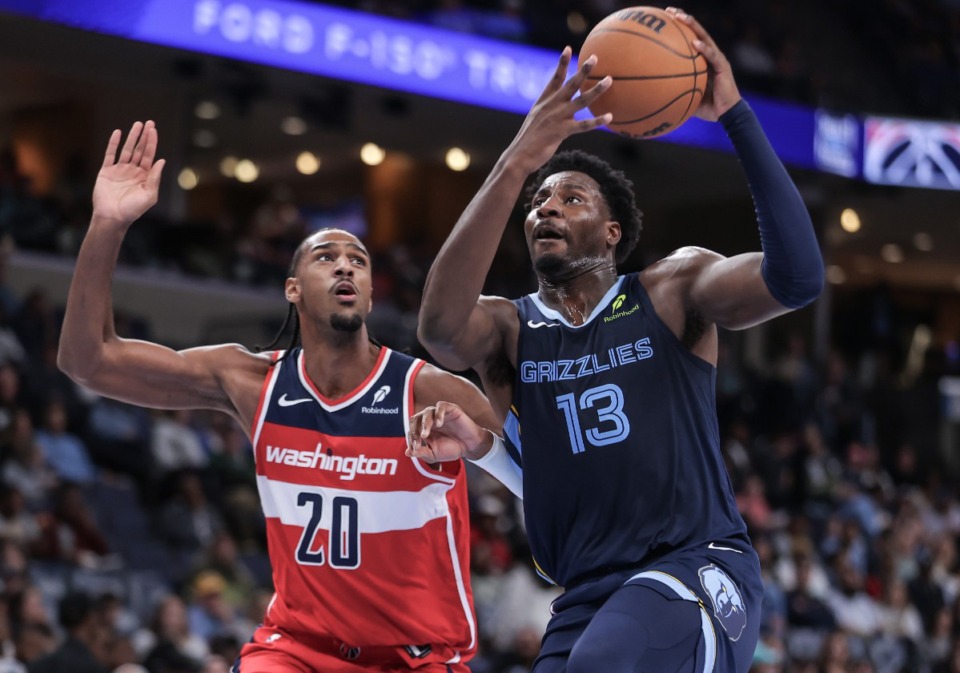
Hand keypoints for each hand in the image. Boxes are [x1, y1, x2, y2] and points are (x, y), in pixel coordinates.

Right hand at [92, 120, 164, 225]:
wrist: (112, 217)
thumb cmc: (133, 209)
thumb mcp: (149, 194)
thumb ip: (155, 177)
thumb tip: (162, 160)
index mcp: (145, 176)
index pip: (149, 156)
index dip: (152, 142)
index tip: (153, 130)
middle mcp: (133, 171)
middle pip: (140, 150)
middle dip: (144, 136)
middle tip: (149, 122)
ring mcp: (120, 170)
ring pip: (127, 149)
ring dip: (132, 137)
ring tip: (137, 124)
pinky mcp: (107, 171)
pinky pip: (110, 154)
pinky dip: (113, 144)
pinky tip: (118, 133)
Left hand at [406, 401, 490, 462]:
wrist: (470, 446)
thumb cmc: (452, 449)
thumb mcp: (435, 455)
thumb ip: (422, 453)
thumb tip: (407, 452)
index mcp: (423, 429)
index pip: (412, 430)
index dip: (411, 438)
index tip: (415, 448)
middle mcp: (429, 420)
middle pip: (416, 419)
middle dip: (415, 430)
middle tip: (418, 441)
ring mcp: (439, 413)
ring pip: (427, 412)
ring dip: (424, 424)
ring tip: (425, 435)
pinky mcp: (450, 409)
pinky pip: (441, 406)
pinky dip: (438, 413)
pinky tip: (439, 424)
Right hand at [504, 47, 611, 173]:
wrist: (518, 156)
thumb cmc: (528, 142)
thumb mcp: (536, 121)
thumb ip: (548, 113)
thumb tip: (562, 113)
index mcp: (543, 102)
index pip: (555, 78)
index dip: (562, 63)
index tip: (568, 48)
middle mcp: (551, 106)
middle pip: (570, 84)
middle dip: (583, 70)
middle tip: (595, 58)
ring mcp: (556, 118)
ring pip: (581, 101)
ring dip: (596, 90)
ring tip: (609, 80)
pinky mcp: (561, 132)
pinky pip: (583, 125)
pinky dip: (597, 121)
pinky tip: (609, 117)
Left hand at [666, 7, 741, 120]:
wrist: (726, 114)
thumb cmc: (707, 107)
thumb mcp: (686, 97)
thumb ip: (674, 91)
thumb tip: (653, 95)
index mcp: (702, 59)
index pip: (690, 38)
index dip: (679, 27)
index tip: (664, 19)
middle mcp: (710, 55)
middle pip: (696, 32)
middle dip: (684, 19)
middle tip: (670, 11)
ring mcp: (717, 59)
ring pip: (704, 37)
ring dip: (693, 26)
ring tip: (680, 18)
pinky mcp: (723, 66)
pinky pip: (712, 56)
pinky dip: (704, 49)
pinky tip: (694, 43)